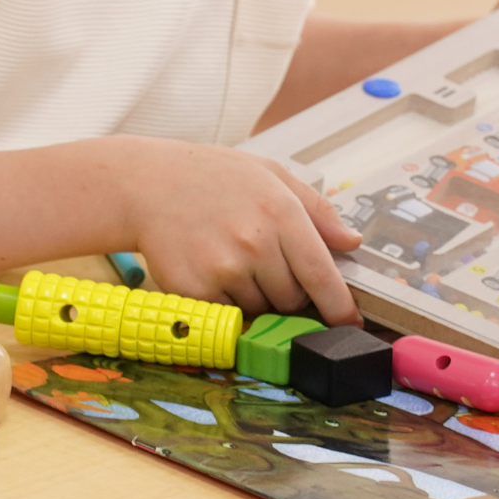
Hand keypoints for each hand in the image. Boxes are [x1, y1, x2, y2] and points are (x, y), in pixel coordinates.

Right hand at [123, 139, 362, 323]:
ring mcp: (223, 269)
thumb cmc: (213, 178)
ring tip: (233, 259)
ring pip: (261, 309)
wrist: (147, 184)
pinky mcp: (195, 290)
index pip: (322, 274)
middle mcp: (255, 244)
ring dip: (256, 296)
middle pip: (293, 298)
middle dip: (287, 290)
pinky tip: (212, 270)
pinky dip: (227, 302)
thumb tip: (352, 241)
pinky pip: (228, 314)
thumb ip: (317, 209)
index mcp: (281, 213)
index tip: (349, 322)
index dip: (339, 305)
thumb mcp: (271, 175)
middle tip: (263, 261)